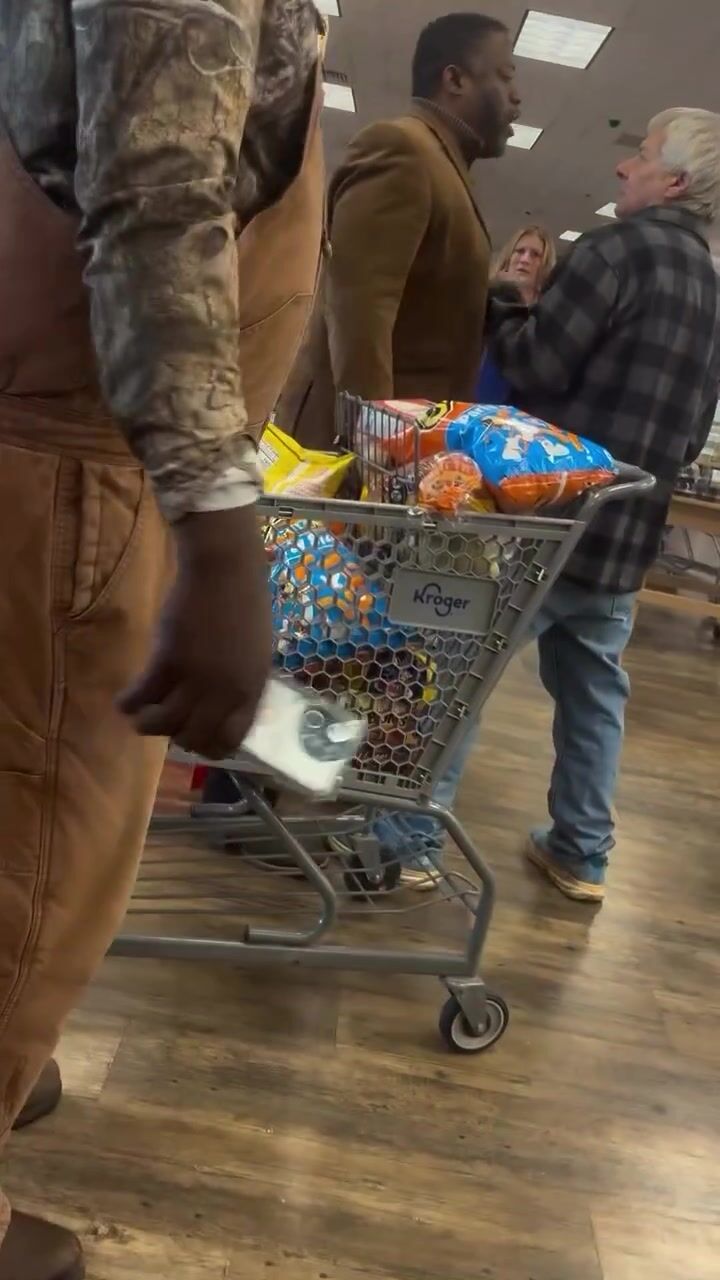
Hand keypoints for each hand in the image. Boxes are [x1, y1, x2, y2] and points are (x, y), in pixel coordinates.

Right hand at [118, 507, 271, 758]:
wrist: (225, 569)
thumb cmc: (244, 604)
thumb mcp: (257, 651)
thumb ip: (243, 682)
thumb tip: (224, 710)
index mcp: (253, 688)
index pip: (232, 739)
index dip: (210, 748)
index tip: (196, 741)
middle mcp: (226, 690)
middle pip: (195, 737)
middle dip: (177, 737)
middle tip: (166, 724)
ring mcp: (198, 677)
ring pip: (165, 723)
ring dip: (148, 725)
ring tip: (140, 717)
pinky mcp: (169, 660)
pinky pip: (144, 695)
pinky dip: (129, 703)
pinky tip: (123, 701)